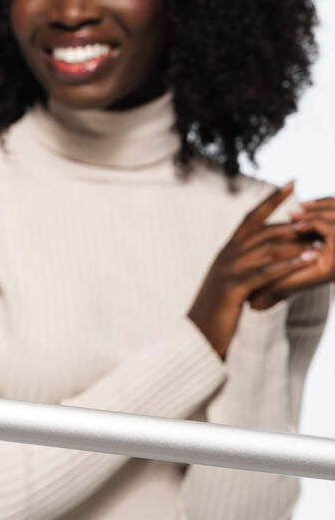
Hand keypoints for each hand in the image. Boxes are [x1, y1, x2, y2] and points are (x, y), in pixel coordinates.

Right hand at [188, 181, 320, 357]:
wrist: (196, 338)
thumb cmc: (218, 313)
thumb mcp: (232, 283)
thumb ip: (248, 266)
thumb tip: (272, 256)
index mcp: (227, 251)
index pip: (251, 216)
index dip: (272, 198)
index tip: (293, 182)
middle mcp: (226, 254)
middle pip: (263, 229)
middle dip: (293, 223)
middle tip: (320, 219)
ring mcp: (228, 270)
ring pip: (265, 249)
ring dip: (296, 244)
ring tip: (322, 241)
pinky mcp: (232, 288)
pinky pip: (264, 273)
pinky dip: (287, 266)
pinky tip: (307, 262)